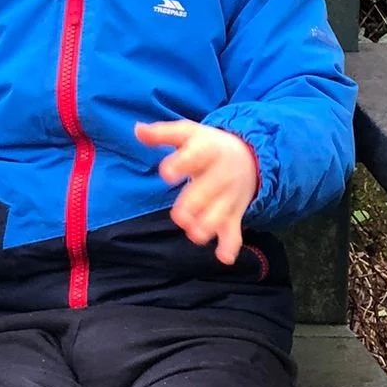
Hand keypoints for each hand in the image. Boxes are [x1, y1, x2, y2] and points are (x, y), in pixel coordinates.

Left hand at [135, 120, 257, 265]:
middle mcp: (220, 175)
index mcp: (207, 151)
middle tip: (179, 216)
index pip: (195, 156)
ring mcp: (228, 196)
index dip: (181, 164)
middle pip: (208, 190)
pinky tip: (224, 257)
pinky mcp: (233, 214)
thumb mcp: (187, 133)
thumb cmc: (208, 145)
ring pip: (220, 213)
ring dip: (209, 225)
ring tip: (195, 235)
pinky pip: (234, 230)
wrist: (250, 156)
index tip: (166, 173)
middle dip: (194, 204)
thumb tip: (137, 130)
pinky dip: (231, 244)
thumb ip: (162, 133)